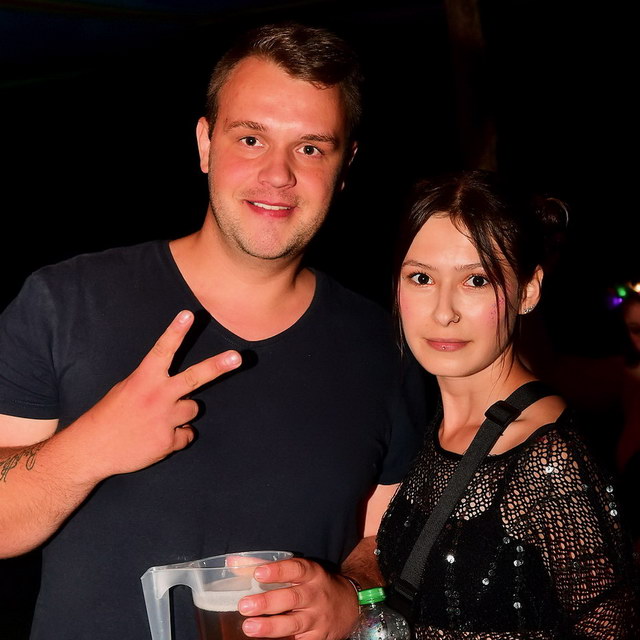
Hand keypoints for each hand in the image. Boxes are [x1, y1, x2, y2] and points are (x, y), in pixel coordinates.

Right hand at [68, 310, 240, 479]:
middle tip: (238, 357)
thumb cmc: (110, 415)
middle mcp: (157, 396)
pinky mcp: (168, 441)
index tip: (189, 314)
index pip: (163, 349)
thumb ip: (153, 382)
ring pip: (193, 409)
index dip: (176, 331)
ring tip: (160, 419)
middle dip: (218, 366)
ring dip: (183, 413)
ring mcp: (164, 419)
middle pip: (195, 378)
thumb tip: (177, 385)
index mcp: (143, 378)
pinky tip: (157, 437)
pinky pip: (187, 434)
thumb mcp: (126, 389)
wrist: (92, 450)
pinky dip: (178, 436)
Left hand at [237, 558, 358, 639]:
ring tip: (249, 627)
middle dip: (267, 602)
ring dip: (270, 627)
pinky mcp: (319, 638)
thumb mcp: (299, 571)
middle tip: (244, 605)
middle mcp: (316, 595)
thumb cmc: (315, 584)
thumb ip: (267, 567)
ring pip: (294, 623)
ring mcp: (318, 618)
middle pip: (292, 598)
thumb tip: (232, 564)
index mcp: (312, 574)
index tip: (258, 573)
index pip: (296, 569)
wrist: (349, 604)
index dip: (278, 571)